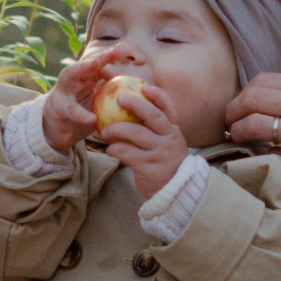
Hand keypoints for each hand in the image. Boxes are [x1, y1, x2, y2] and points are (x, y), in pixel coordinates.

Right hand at [42, 47, 130, 154]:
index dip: (110, 57)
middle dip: (99, 57)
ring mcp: (63, 91)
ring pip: (70, 75)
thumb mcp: (96, 106)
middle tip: (114, 53)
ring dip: (82, 68)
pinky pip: (71, 110)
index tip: (124, 53)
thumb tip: (138, 99)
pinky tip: (92, 118)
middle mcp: (73, 80)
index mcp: (84, 79)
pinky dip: (82, 114)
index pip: (98, 65)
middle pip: (86, 64)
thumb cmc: (81, 116)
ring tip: (94, 64)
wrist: (56, 131)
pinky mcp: (59, 108)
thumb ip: (111, 99)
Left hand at [95, 81, 188, 197]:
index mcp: (173, 131)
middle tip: (119, 99)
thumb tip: (133, 112)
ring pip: (137, 134)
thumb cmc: (165, 163)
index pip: (169, 108)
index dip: (158, 96)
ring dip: (118, 129)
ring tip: (104, 131)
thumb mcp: (167, 144)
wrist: (175, 193)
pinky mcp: (149, 167)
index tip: (145, 87)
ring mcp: (160, 153)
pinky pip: (128, 153)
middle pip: (153, 116)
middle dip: (136, 104)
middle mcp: (169, 139)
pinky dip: (116, 150)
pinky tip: (108, 150)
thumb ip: (156, 130)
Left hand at [224, 73, 280, 211]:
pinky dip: (258, 160)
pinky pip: (271, 157)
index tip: (237, 109)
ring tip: (238, 141)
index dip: (243, 95)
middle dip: (232, 112)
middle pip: (254, 98)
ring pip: (257, 125)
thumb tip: (259, 101)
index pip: (264, 80)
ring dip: (239, 134)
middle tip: (229, 125)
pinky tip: (257, 162)